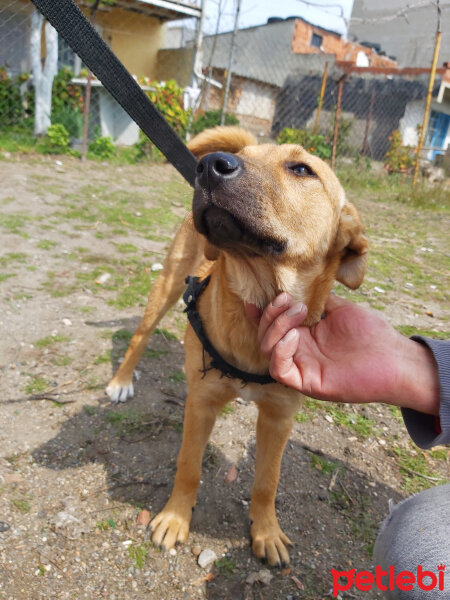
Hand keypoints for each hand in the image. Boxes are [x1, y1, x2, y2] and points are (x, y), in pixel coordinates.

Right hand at [246, 294, 439, 414]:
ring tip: (298, 314)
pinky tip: (296, 337)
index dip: (260, 314)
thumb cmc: (372, 334)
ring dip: (276, 328)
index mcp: (304, 335)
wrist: (393, 357)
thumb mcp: (340, 308)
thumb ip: (319, 300)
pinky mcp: (307, 382)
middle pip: (265, 335)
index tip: (253, 298)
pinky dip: (280, 351)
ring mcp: (302, 366)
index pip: (272, 325)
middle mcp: (299, 351)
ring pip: (267, 350)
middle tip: (290, 301)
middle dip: (271, 315)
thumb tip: (302, 283)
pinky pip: (279, 370)